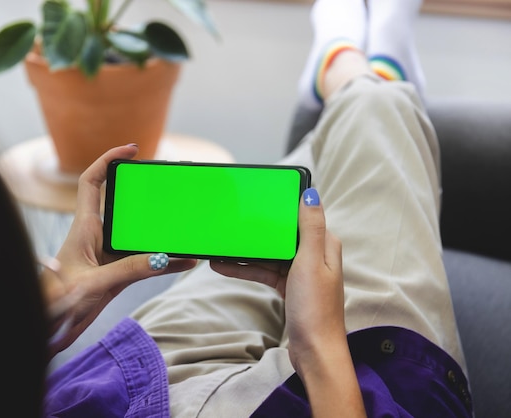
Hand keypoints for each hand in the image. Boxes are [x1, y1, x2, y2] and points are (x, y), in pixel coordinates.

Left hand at [42, 144, 196, 353]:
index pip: (92, 181)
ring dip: (160, 233)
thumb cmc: (55, 302)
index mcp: (83, 227)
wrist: (46, 329)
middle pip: (123, 205)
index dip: (108, 159)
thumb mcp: (93, 283)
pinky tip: (184, 262)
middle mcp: (96, 236)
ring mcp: (107, 255)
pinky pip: (145, 261)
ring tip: (184, 228)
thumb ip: (129, 270)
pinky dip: (164, 262)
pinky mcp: (116, 273)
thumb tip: (164, 258)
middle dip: (146, 195)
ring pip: (138, 235)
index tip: (132, 149)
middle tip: (169, 189)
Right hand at [210, 188, 364, 415]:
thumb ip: (310, 228)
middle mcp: (314, 256)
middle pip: (282, 235)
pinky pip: (265, 272)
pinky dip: (248, 269)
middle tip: (232, 222)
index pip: (301, 217)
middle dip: (257, 230)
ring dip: (247, 253)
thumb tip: (311, 194)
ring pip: (270, 255)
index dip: (281, 207)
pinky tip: (225, 268)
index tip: (258, 198)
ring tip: (220, 248)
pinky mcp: (290, 287)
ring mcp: (301, 273)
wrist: (314, 351)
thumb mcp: (310, 262)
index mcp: (324, 245)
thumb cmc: (315, 308)